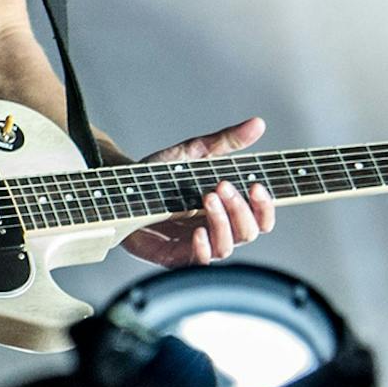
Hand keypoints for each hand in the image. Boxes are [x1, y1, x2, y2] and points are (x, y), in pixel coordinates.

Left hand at [119, 116, 276, 266]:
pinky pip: (197, 263)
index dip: (265, 207)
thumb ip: (225, 142)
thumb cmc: (160, 174)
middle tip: (221, 186)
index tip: (256, 186)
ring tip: (207, 197)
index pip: (260, 218)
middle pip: (248, 233)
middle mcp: (217, 230)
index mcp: (227, 210)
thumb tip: (258, 123)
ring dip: (222, 224)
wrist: (122, 186)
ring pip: (226, 248)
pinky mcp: (174, 257)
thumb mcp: (194, 153)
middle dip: (240, 209)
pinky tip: (197, 232)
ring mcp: (197, 245)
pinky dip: (203, 250)